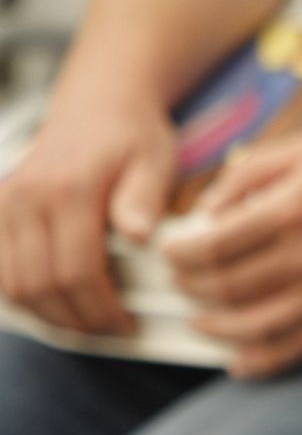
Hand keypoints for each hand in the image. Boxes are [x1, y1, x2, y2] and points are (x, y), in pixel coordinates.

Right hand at [0, 97, 172, 333]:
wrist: (99, 105)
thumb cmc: (133, 136)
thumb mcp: (155, 160)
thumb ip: (145, 199)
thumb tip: (139, 235)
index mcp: (68, 188)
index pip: (75, 270)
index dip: (100, 307)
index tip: (125, 323)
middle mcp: (26, 197)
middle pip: (39, 284)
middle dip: (76, 318)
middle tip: (110, 329)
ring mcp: (5, 203)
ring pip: (12, 284)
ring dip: (48, 313)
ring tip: (87, 321)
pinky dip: (23, 295)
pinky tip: (57, 303)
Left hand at [163, 137, 301, 377]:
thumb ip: (252, 172)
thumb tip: (208, 209)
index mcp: (297, 208)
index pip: (213, 245)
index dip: (179, 253)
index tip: (170, 249)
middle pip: (224, 287)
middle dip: (189, 286)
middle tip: (181, 279)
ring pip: (250, 327)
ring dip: (213, 327)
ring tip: (201, 318)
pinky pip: (293, 352)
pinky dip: (257, 363)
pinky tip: (237, 362)